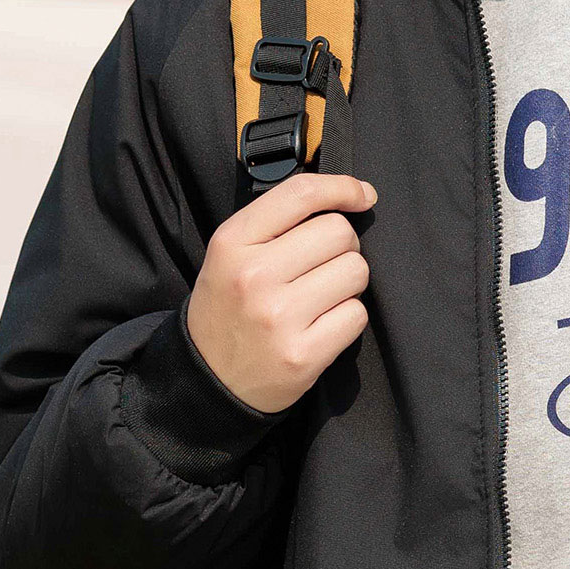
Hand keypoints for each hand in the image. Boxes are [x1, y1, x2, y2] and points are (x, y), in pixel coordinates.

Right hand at [187, 171, 377, 413]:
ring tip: (320, 297)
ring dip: (347, 283)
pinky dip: (347, 318)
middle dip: (343, 247)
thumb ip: (277, 223)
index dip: (342, 187)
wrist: (207, 381)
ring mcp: (279, 317)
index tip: (362, 195)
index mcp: (232, 243)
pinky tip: (321, 325)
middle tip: (322, 267)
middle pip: (339, 233)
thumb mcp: (231, 254)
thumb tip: (352, 195)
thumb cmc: (229, 309)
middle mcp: (254, 276)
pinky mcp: (303, 354)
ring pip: (355, 271)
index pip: (301, 194)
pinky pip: (356, 314)